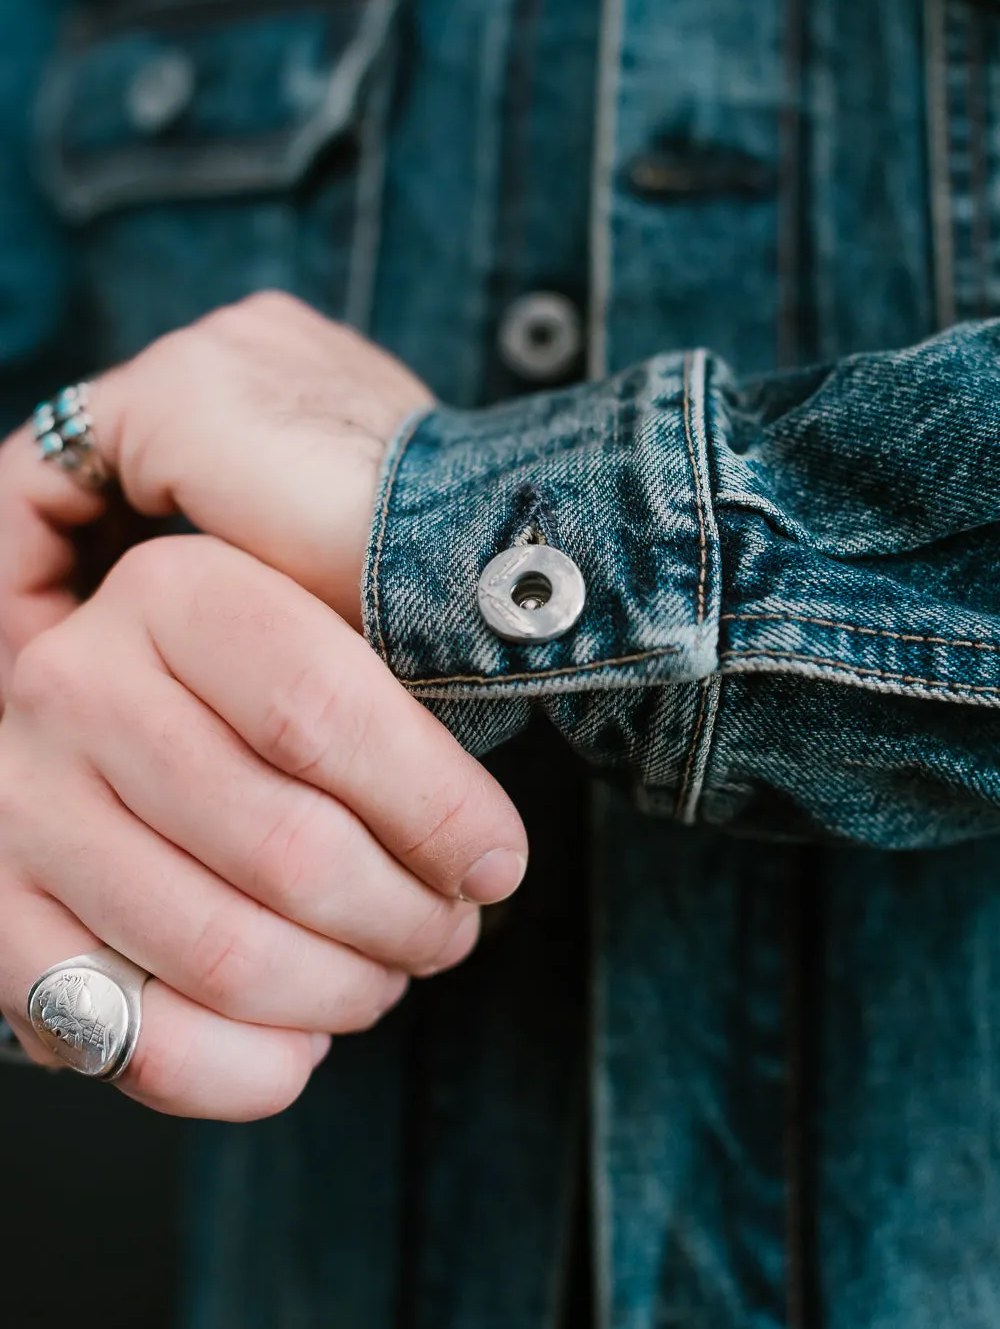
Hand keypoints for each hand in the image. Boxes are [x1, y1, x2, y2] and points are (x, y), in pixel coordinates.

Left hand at [0, 291, 433, 673]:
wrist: (488, 565)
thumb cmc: (441, 605)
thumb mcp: (352, 582)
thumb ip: (288, 572)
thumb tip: (235, 640)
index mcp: (307, 380)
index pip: (175, 466)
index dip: (128, 561)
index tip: (115, 654)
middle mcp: (251, 346)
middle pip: (113, 463)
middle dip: (80, 566)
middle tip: (61, 667)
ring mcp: (209, 357)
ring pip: (70, 472)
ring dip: (47, 573)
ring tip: (42, 672)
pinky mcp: (171, 396)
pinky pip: (41, 481)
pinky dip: (22, 566)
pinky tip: (38, 651)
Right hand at [0, 535, 525, 1118]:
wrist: (98, 725)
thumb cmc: (255, 685)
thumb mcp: (318, 627)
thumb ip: (398, 682)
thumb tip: (491, 858)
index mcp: (174, 591)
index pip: (324, 711)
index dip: (435, 810)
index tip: (498, 864)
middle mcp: (77, 685)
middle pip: (286, 847)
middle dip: (405, 917)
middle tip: (450, 930)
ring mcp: (23, 806)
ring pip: (224, 954)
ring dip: (344, 992)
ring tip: (386, 974)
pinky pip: (140, 1042)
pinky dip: (250, 1070)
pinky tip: (303, 1041)